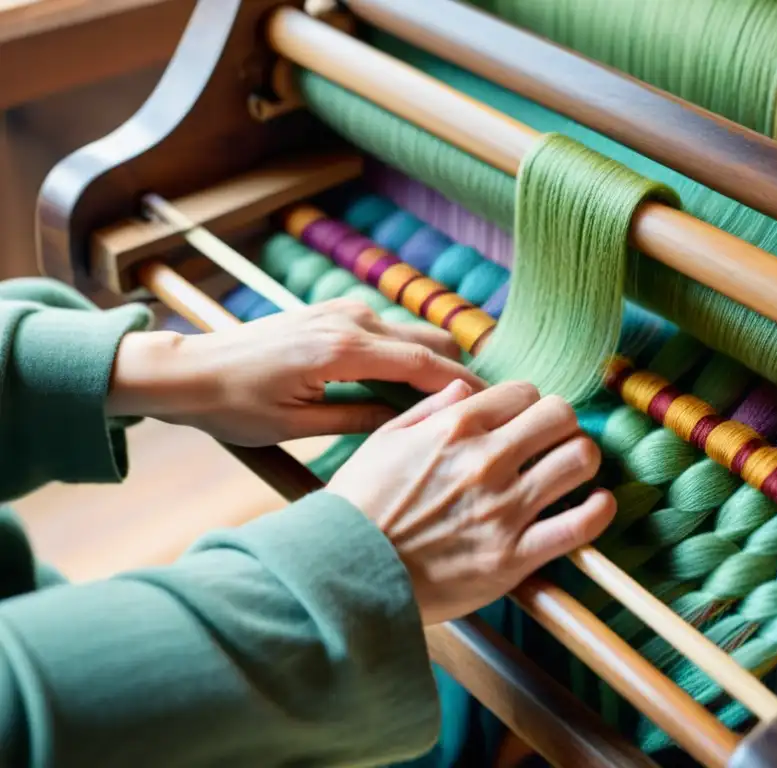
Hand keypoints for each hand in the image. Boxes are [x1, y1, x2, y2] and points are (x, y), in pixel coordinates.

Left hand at [107, 299, 485, 444]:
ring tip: (440, 406)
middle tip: (473, 412)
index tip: (490, 405)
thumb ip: (360, 421)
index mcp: (342, 350)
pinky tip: (403, 389)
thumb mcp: (298, 425)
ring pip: (412, 332)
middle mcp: (350, 320)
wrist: (191, 371)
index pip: (423, 364)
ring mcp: (343, 310)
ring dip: (430, 364)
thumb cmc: (234, 405)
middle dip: (455, 373)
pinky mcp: (335, 312)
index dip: (462, 385)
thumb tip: (410, 425)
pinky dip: (406, 354)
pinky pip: (389, 330)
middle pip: (429, 339)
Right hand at [327, 379, 616, 624]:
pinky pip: (580, 526)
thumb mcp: (383, 441)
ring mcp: (504, 509)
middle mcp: (486, 461)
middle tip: (553, 439)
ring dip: (582, 458)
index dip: (528, 403)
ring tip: (572, 468)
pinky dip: (598, 511)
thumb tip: (466, 391)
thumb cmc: (359, 506)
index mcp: (455, 428)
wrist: (343, 573)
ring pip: (580, 460)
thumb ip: (429, 410)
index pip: (524, 392)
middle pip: (561, 416)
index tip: (524, 419)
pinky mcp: (513, 557)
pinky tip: (597, 504)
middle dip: (562, 422)